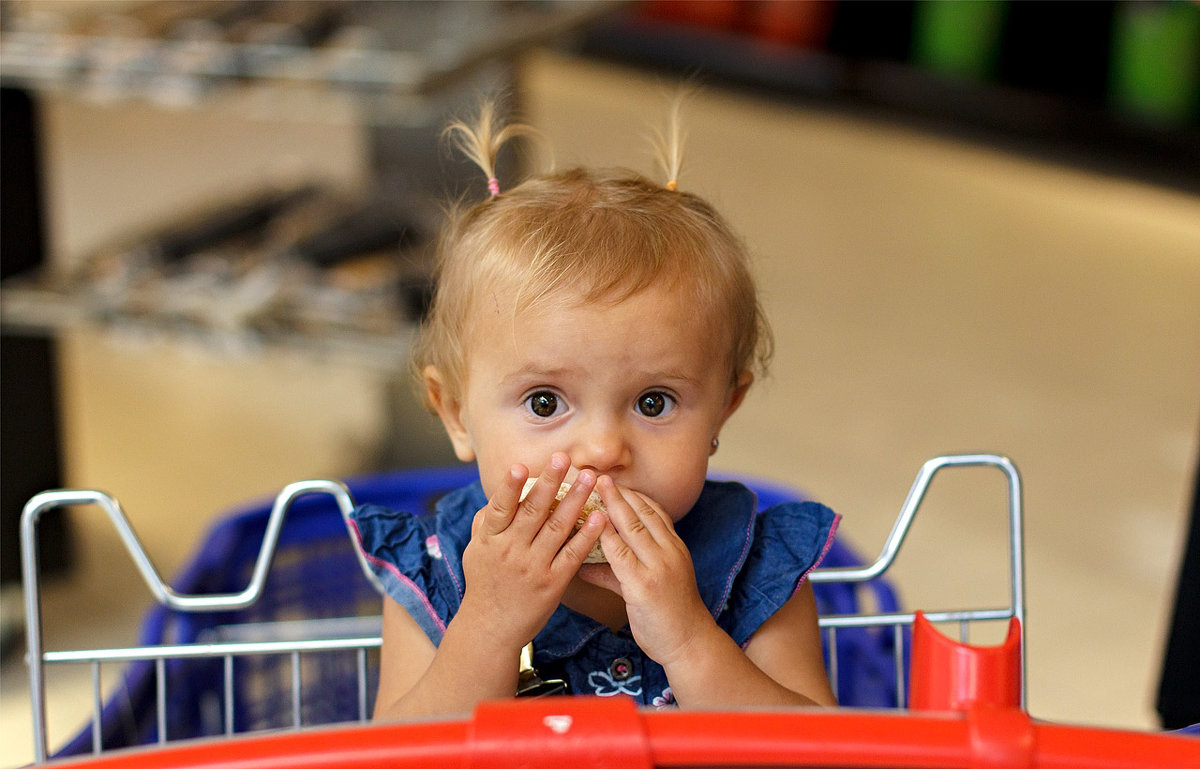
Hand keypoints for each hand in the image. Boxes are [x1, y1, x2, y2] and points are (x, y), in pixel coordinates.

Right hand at [458, 453, 605, 651]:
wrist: (491, 629)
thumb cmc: (484, 585)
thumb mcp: (475, 552)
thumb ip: (485, 523)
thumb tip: (498, 495)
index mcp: (490, 540)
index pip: (500, 508)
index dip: (510, 486)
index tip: (522, 465)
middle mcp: (511, 551)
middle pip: (533, 511)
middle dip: (550, 482)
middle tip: (565, 458)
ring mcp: (533, 567)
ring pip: (556, 528)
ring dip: (575, 500)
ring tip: (590, 479)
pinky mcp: (553, 583)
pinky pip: (573, 554)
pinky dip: (587, 535)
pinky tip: (600, 517)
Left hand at [578, 476, 713, 666]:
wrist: (690, 643)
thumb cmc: (670, 616)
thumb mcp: (651, 585)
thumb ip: (619, 572)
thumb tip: (588, 566)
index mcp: (675, 548)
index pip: (655, 512)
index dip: (634, 495)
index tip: (615, 481)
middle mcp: (669, 552)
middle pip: (642, 513)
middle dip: (620, 493)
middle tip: (599, 475)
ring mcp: (658, 567)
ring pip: (632, 528)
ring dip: (610, 506)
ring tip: (592, 491)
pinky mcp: (644, 585)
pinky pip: (619, 555)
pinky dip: (603, 538)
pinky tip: (589, 528)